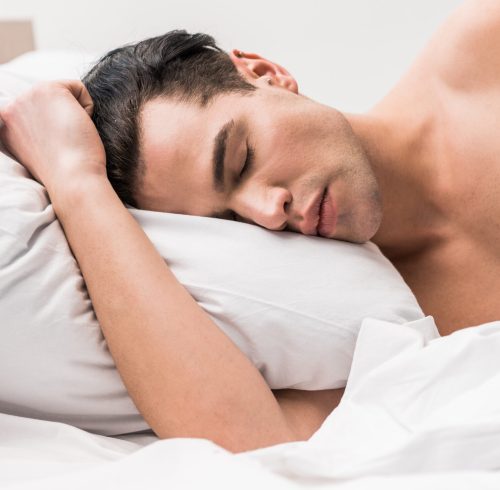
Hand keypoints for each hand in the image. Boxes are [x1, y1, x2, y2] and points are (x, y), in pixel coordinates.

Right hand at [0, 80, 105, 195]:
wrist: (71, 180)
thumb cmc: (62, 174)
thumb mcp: (35, 151)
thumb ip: (33, 131)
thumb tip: (48, 120)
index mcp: (5, 127)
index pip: (35, 112)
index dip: (53, 129)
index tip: (55, 147)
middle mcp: (10, 109)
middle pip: (50, 101)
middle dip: (63, 120)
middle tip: (63, 145)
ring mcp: (27, 96)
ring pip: (64, 94)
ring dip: (75, 115)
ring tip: (70, 138)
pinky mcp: (49, 89)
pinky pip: (79, 88)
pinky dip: (88, 108)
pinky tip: (79, 128)